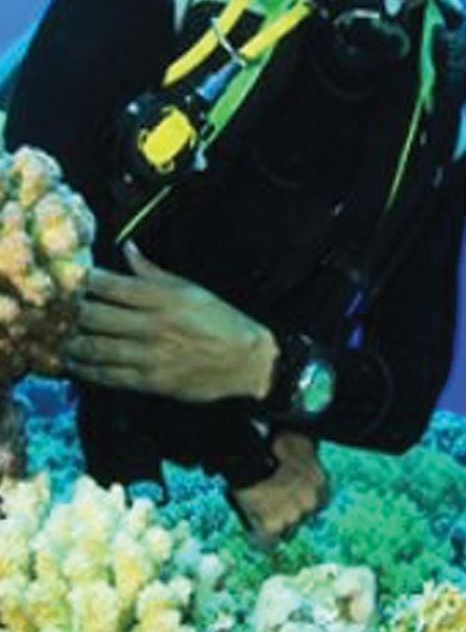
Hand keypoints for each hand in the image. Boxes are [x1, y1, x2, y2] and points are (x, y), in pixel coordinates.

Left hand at [62, 243, 276, 403]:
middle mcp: (152, 325)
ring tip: (57, 339)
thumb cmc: (221, 321)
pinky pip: (110, 376)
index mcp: (163, 298)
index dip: (83, 282)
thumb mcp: (191, 289)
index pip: (111, 285)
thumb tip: (127, 249)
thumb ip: (153, 272)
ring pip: (97, 348)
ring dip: (72, 344)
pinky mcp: (151, 381)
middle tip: (52, 311)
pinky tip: (76, 365)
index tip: (66, 279)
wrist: (247, 361)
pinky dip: (88, 371)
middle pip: (96, 317)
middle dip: (70, 314)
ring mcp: (150, 355)